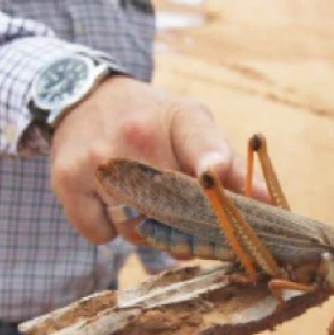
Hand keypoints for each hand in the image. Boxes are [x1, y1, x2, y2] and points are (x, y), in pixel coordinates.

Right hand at [50, 75, 268, 243]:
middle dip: (185, 229)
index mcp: (179, 119)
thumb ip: (231, 164)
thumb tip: (267, 202)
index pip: (198, 141)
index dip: (211, 161)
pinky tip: (111, 202)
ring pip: (135, 230)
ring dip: (145, 230)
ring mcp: (97, 160)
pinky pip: (100, 236)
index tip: (215, 173)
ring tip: (142, 200)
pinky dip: (108, 230)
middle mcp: (135, 136)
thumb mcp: (193, 125)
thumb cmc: (152, 118)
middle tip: (186, 224)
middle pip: (172, 210)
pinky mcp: (66, 181)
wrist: (86, 98)